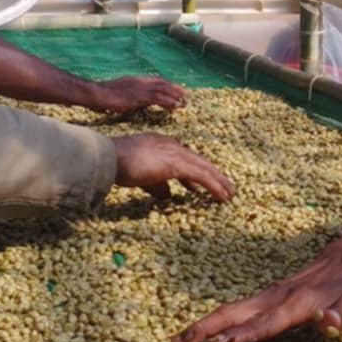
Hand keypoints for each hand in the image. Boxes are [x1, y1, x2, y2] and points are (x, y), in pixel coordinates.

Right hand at [95, 76, 187, 114]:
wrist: (97, 94)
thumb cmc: (104, 96)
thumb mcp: (120, 92)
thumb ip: (130, 94)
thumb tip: (137, 100)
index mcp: (136, 80)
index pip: (156, 80)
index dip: (168, 84)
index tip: (177, 88)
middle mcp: (140, 81)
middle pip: (162, 83)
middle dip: (175, 88)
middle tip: (186, 94)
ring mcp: (140, 88)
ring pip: (162, 90)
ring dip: (175, 95)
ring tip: (185, 101)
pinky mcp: (138, 97)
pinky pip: (157, 98)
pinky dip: (168, 101)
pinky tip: (175, 105)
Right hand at [112, 134, 232, 201]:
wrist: (111, 157)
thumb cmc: (120, 165)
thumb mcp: (142, 176)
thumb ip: (157, 184)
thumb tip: (167, 195)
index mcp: (163, 144)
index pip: (184, 158)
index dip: (196, 171)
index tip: (201, 184)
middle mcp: (172, 145)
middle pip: (198, 161)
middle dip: (213, 175)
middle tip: (226, 187)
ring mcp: (176, 153)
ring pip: (204, 168)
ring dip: (219, 181)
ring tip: (230, 194)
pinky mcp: (177, 164)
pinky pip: (202, 176)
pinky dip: (214, 186)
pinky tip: (222, 196)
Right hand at [171, 241, 341, 341]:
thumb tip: (328, 322)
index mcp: (298, 304)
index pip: (266, 324)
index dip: (242, 336)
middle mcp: (277, 298)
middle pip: (235, 313)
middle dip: (205, 329)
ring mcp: (270, 295)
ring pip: (232, 309)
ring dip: (204, 325)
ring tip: (177, 341)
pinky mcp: (269, 295)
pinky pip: (239, 308)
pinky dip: (218, 320)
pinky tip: (204, 331)